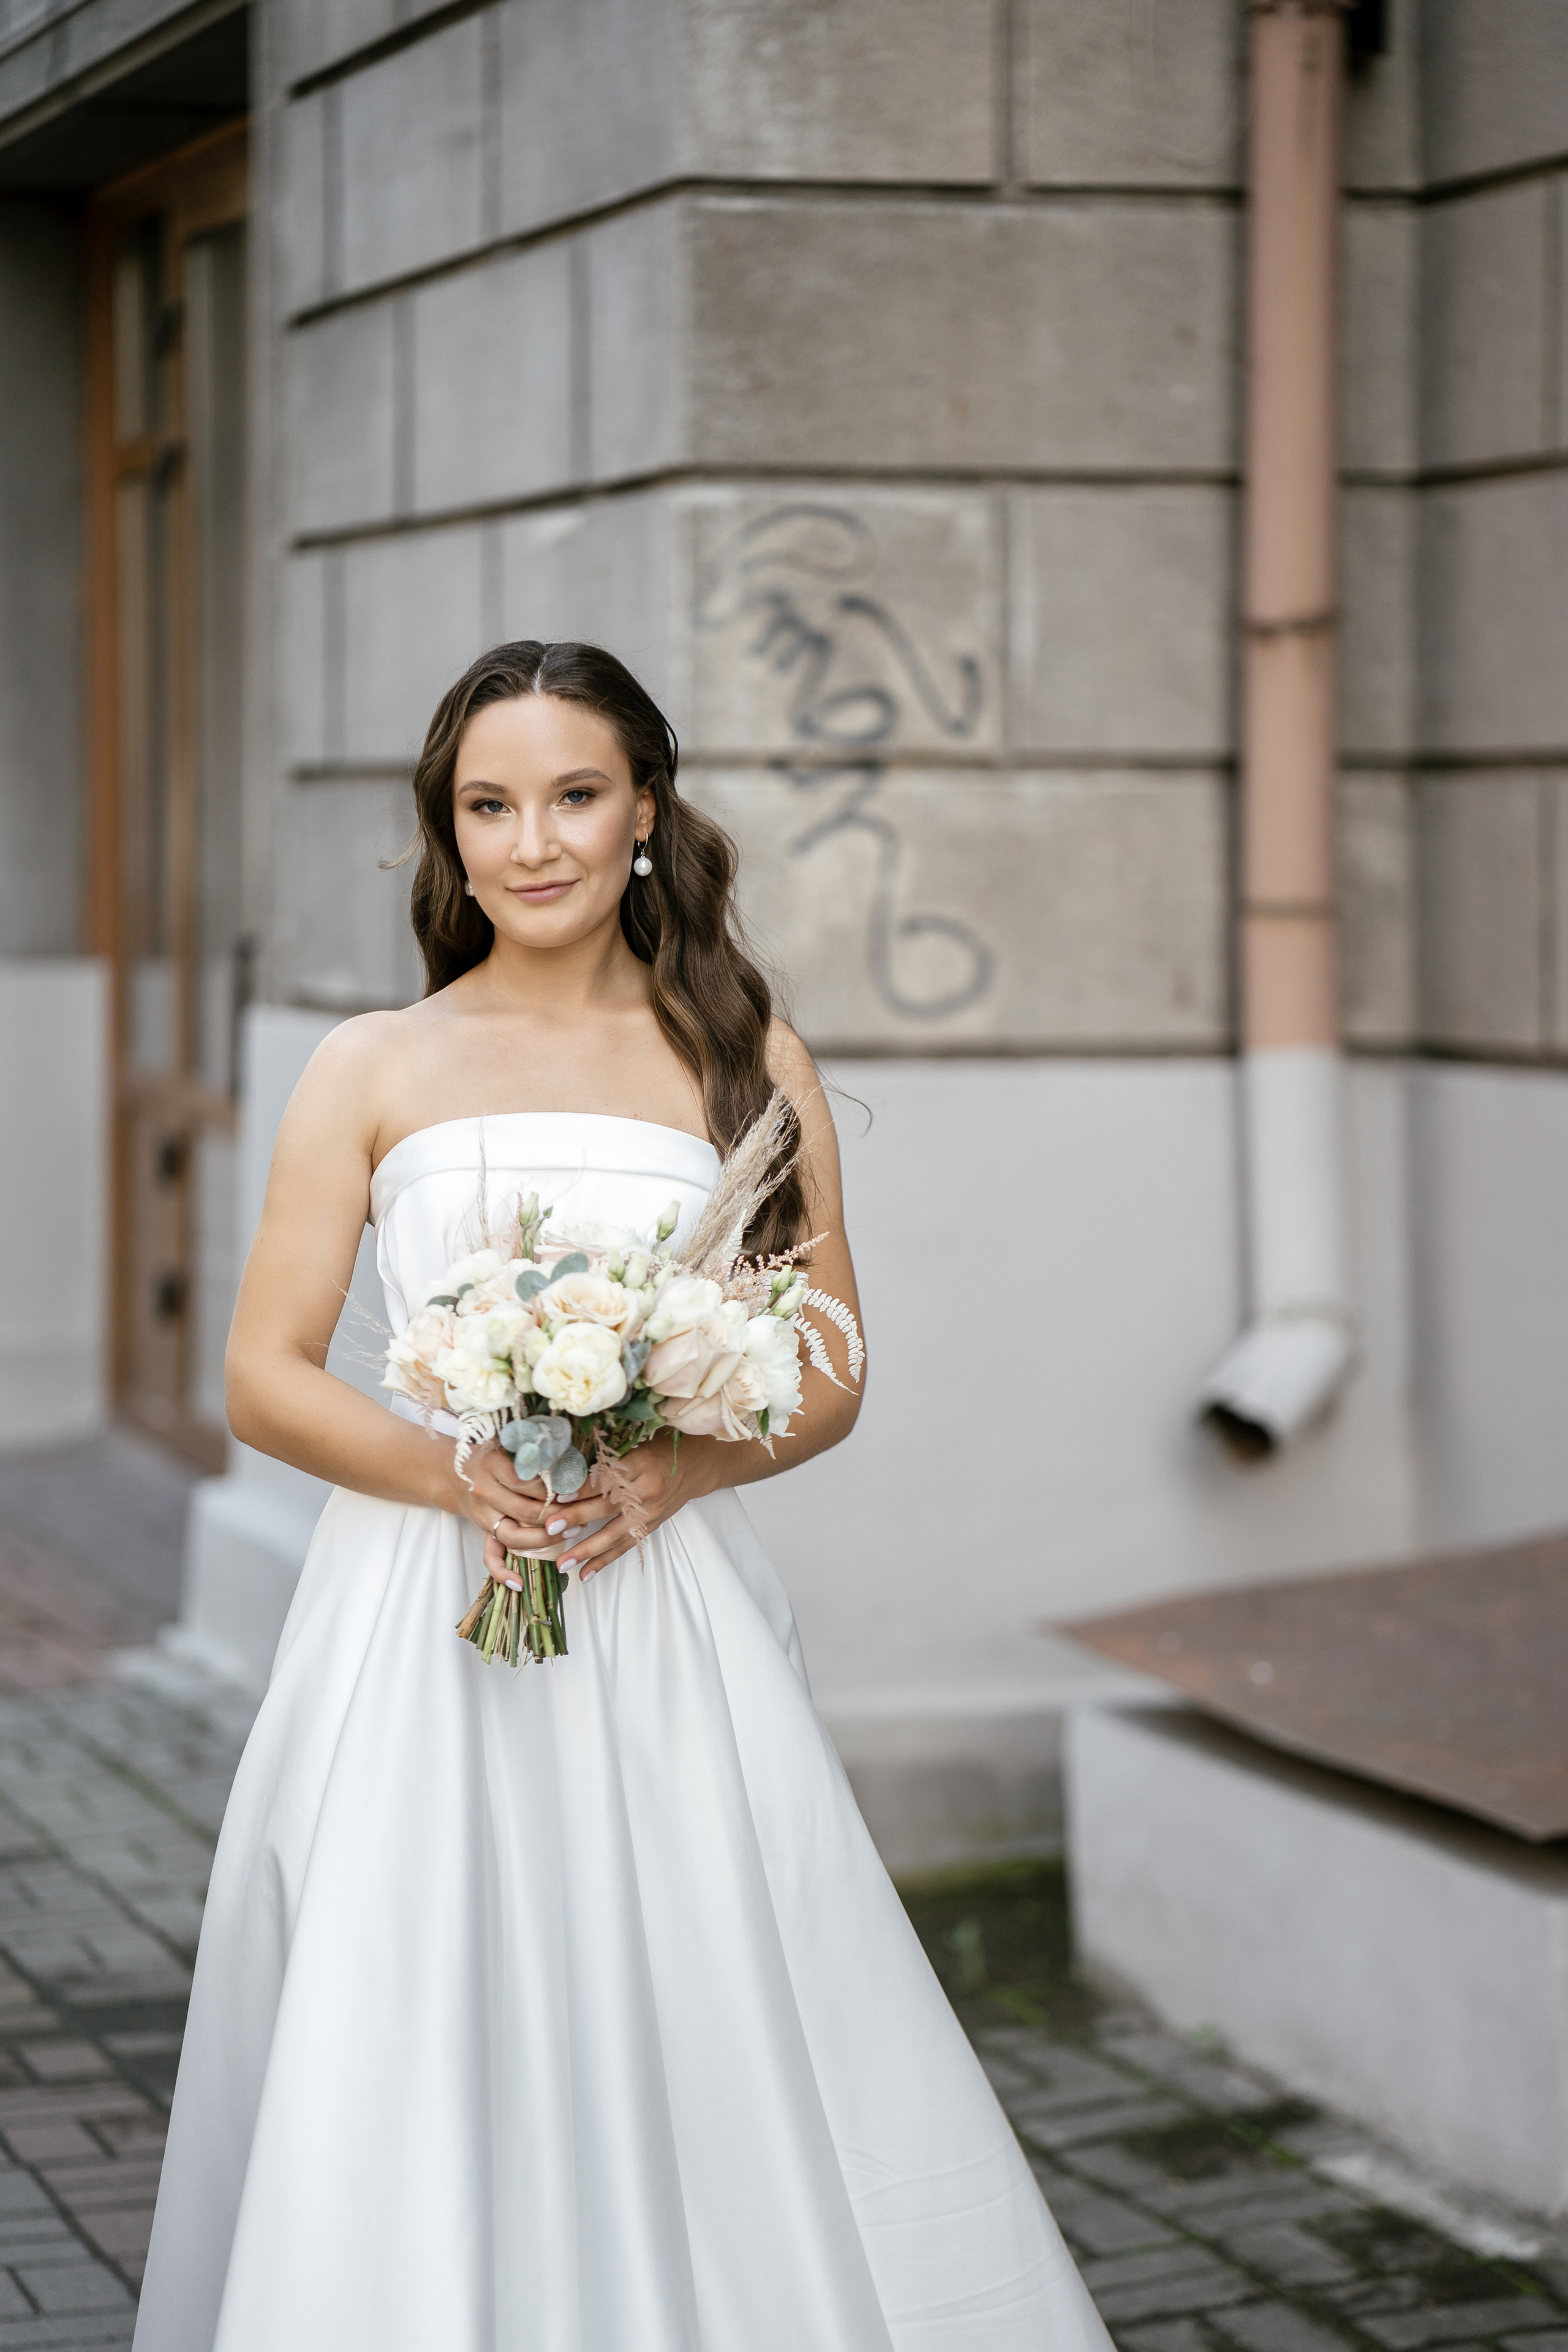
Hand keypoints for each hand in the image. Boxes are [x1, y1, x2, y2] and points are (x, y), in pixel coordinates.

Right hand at [457, 1441, 576, 1591]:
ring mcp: (483, 1515)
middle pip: (527, 1510)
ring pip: (514, 1536)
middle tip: (582, 1515)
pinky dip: (503, 1573)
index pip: (530, 1482)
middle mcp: (485, 1491)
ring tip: (570, 1533)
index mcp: (494, 1466)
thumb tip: (572, 1467)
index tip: (576, 1492)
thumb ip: (536, 1455)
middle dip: (558, 1516)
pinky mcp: (482, 1532)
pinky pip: (489, 1557)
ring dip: (545, 1539)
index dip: (556, 1489)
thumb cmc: (493, 1457)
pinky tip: (520, 1584)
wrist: (455, 1472)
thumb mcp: (510, 1447)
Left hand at [532, 1434, 719, 1583]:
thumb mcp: (636, 1444)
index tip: (559, 1495)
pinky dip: (605, 1561)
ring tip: (563, 1562)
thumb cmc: (660, 1449)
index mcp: (642, 1462)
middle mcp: (647, 1490)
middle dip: (577, 1518)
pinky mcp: (651, 1527)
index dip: (584, 1486)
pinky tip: (585, 1574)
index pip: (609, 1476)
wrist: (696, 1465)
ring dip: (588, 1549)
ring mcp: (650, 1512)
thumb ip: (607, 1458)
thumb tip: (565, 1473)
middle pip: (608, 1506)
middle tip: (551, 1528)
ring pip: (615, 1533)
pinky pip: (625, 1547)